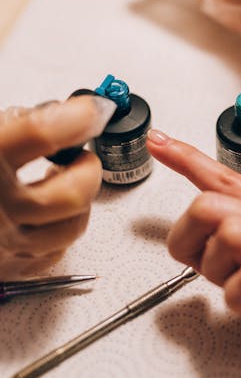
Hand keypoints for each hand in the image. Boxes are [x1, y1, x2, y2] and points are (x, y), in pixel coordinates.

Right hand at [0, 96, 114, 278]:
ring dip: (79, 200)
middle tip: (80, 153)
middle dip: (86, 168)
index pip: (38, 134)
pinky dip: (60, 228)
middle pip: (70, 192)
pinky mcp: (6, 267)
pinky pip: (54, 251)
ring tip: (63, 180)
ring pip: (71, 226)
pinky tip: (46, 211)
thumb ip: (15, 125)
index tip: (93, 109)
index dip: (76, 118)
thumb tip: (64, 113)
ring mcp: (1, 243)